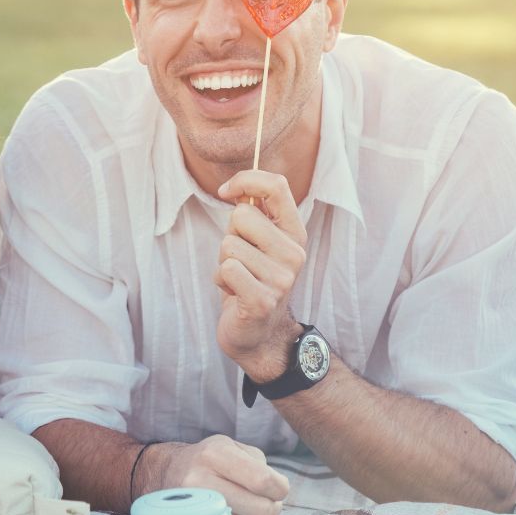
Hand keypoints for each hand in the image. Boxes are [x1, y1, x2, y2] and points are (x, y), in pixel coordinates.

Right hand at [146, 434, 289, 514]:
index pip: (262, 480)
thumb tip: (278, 491)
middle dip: (272, 507)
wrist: (168, 472)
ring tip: (253, 512)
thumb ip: (260, 464)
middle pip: (259, 507)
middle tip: (268, 503)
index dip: (280, 488)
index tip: (279, 489)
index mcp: (215, 453)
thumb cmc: (210, 460)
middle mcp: (200, 478)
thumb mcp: (232, 447)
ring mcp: (194, 506)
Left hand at [212, 169, 307, 382]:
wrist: (259, 334)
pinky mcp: (263, 300)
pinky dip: (221, 280)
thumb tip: (236, 187)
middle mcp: (294, 253)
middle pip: (242, 216)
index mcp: (294, 233)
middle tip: (240, 260)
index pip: (277, 186)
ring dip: (223, 263)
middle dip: (229, 236)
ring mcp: (282, 279)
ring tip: (238, 279)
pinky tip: (234, 294)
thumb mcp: (257, 243)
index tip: (226, 192)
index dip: (246, 180)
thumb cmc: (251, 280)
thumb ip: (254, 214)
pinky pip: (226, 270)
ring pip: (229, 246)